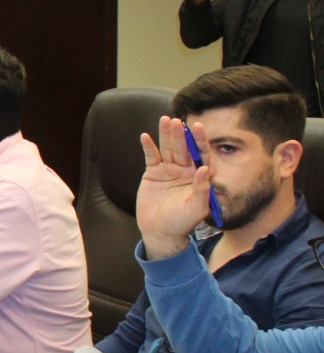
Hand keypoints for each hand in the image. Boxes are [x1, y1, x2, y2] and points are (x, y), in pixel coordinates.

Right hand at [136, 115, 210, 258]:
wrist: (160, 231)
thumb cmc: (181, 223)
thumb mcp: (196, 209)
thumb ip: (203, 190)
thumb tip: (207, 168)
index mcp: (198, 177)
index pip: (201, 154)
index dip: (199, 141)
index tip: (198, 127)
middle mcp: (184, 170)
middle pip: (183, 148)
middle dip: (180, 135)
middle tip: (176, 121)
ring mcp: (168, 170)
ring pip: (168, 149)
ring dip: (166, 135)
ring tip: (164, 120)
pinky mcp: (152, 173)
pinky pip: (151, 157)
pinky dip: (148, 147)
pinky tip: (145, 136)